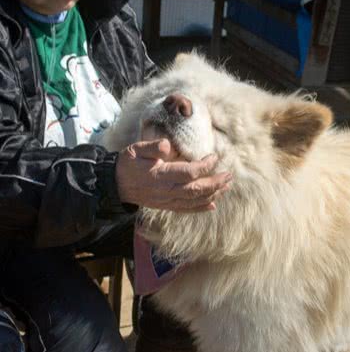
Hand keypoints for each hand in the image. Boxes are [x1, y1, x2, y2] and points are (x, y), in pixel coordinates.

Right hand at [116, 139, 231, 212]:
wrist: (115, 184)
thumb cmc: (127, 164)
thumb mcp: (135, 150)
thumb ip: (152, 147)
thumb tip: (167, 145)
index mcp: (160, 175)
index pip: (189, 173)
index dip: (204, 166)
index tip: (214, 157)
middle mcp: (166, 191)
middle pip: (196, 189)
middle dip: (215, 183)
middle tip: (230, 175)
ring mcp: (167, 201)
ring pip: (194, 200)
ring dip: (212, 194)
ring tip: (226, 186)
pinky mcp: (166, 206)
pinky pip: (186, 209)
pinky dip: (201, 207)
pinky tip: (213, 204)